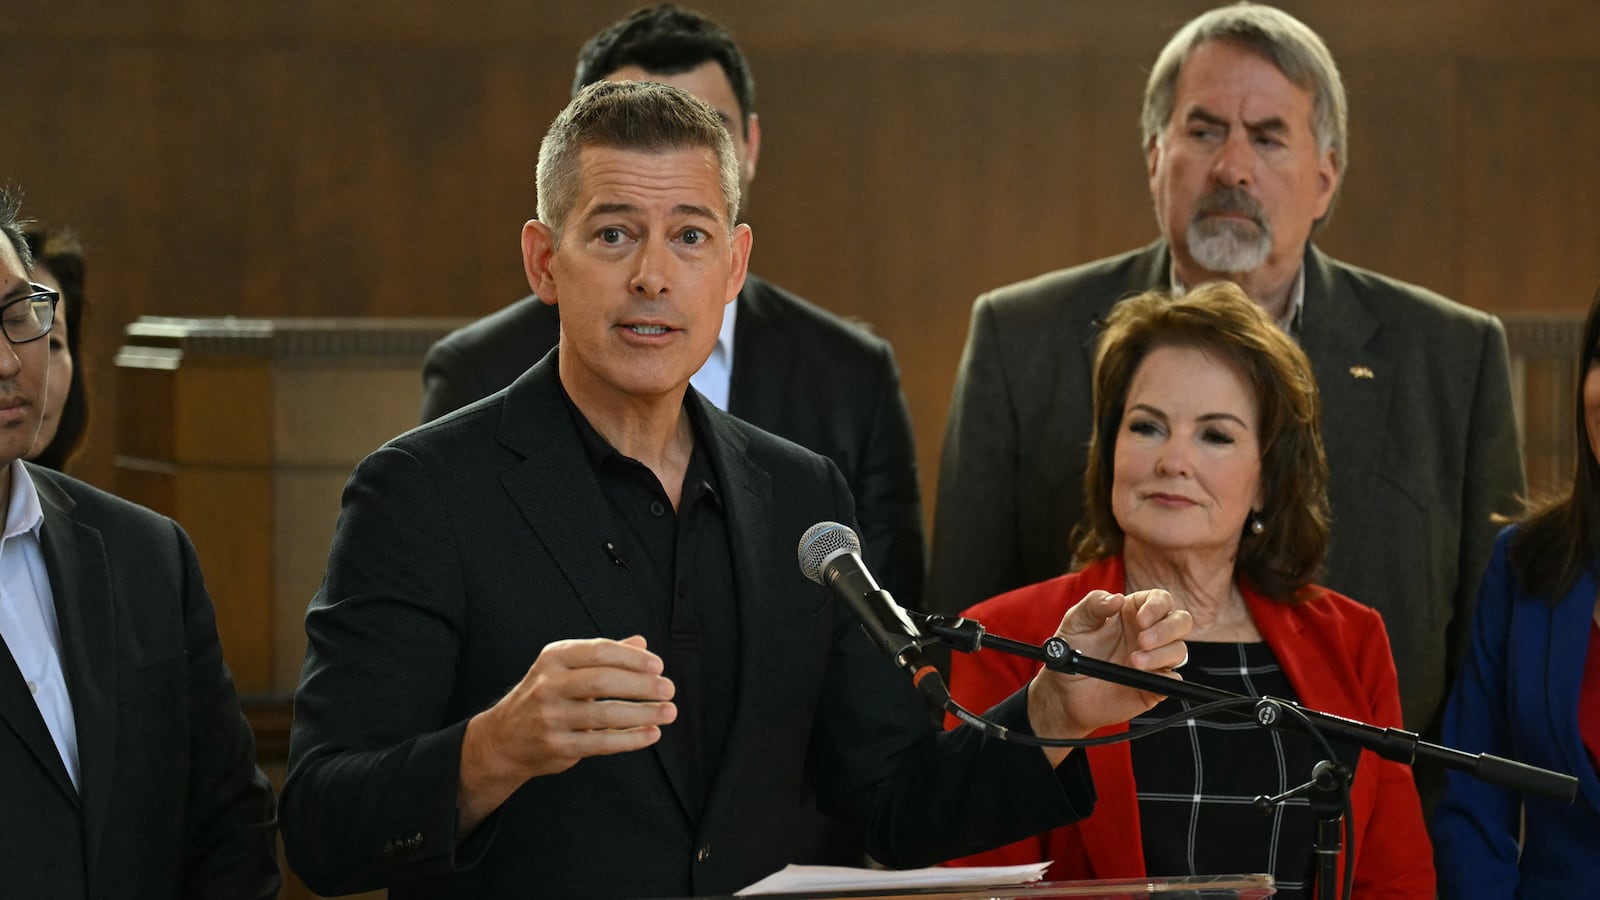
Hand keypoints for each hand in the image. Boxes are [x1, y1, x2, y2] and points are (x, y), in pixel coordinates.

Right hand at [457, 635, 675, 831]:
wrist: (503, 739)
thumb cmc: (545, 696)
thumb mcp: (566, 668)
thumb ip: (603, 656)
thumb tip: (642, 643)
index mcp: (554, 658)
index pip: (599, 651)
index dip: (632, 658)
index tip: (658, 665)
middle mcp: (549, 685)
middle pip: (603, 681)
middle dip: (642, 685)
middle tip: (669, 689)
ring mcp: (551, 717)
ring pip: (605, 714)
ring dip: (643, 713)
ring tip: (669, 712)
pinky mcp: (558, 746)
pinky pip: (601, 743)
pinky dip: (631, 739)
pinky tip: (651, 733)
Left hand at [1026, 590, 1189, 764]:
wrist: (1065, 690)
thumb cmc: (1072, 651)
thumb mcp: (1075, 621)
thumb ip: (1094, 604)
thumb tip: (1117, 598)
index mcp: (1133, 612)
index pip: (1160, 600)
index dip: (1156, 607)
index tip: (1141, 619)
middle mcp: (1149, 633)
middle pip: (1180, 621)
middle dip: (1166, 629)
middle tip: (1142, 641)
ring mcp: (1155, 660)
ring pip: (1179, 650)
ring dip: (1161, 655)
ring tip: (1134, 662)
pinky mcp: (1154, 685)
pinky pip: (1174, 680)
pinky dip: (1166, 678)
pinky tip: (1145, 678)